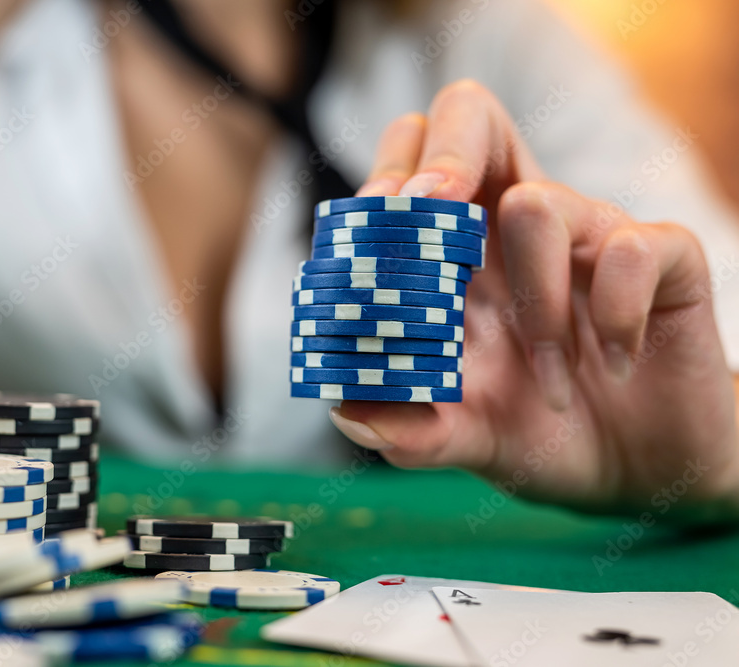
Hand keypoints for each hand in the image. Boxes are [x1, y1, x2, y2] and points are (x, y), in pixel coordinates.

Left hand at [331, 80, 738, 520]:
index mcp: (459, 254)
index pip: (414, 163)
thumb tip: (346, 411)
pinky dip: (616, 317)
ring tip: (548, 377)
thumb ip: (409, 430)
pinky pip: (633, 249)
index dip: (388, 173)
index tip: (374, 220)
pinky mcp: (663, 257)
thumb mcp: (465, 437)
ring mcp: (589, 233)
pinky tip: (615, 366)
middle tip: (433, 210)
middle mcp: (517, 228)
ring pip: (539, 201)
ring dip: (535, 303)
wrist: (638, 474)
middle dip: (444, 153)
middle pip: (471, 117)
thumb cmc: (540, 432)